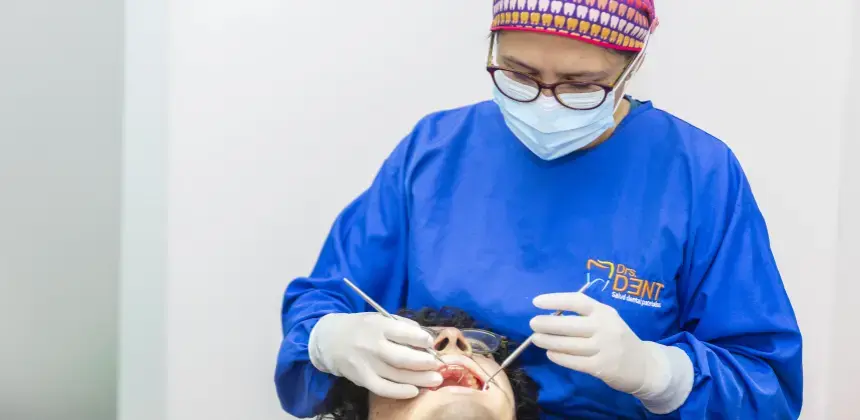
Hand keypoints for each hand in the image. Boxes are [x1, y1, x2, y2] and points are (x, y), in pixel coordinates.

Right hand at [308, 312, 443, 398]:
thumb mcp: (379, 318)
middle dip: (424, 363)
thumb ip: (402, 325)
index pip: (403, 332)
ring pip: (396, 375)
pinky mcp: (362, 379)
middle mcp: (372, 345)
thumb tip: (425, 338)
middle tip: (438, 365)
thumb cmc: (361, 328)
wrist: (330, 340)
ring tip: (436, 380)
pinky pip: (384, 389)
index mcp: (378, 326)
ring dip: (419, 379)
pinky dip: (400, 392)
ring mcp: (366, 364)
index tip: (431, 343)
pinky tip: (414, 390)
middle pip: (402, 357)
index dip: (421, 339)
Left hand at [530, 293, 692, 412]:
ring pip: (569, 344)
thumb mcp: (607, 320)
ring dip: (548, 341)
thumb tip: (550, 315)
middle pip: (569, 324)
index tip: (536, 302)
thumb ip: (585, 316)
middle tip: (532, 323)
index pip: (577, 301)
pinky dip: (559, 357)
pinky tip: (550, 353)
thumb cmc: (617, 338)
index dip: (555, 300)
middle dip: (546, 324)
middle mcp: (605, 327)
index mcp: (604, 312)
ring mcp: (604, 348)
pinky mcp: (601, 367)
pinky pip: (574, 361)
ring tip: (535, 339)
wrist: (643, 365)